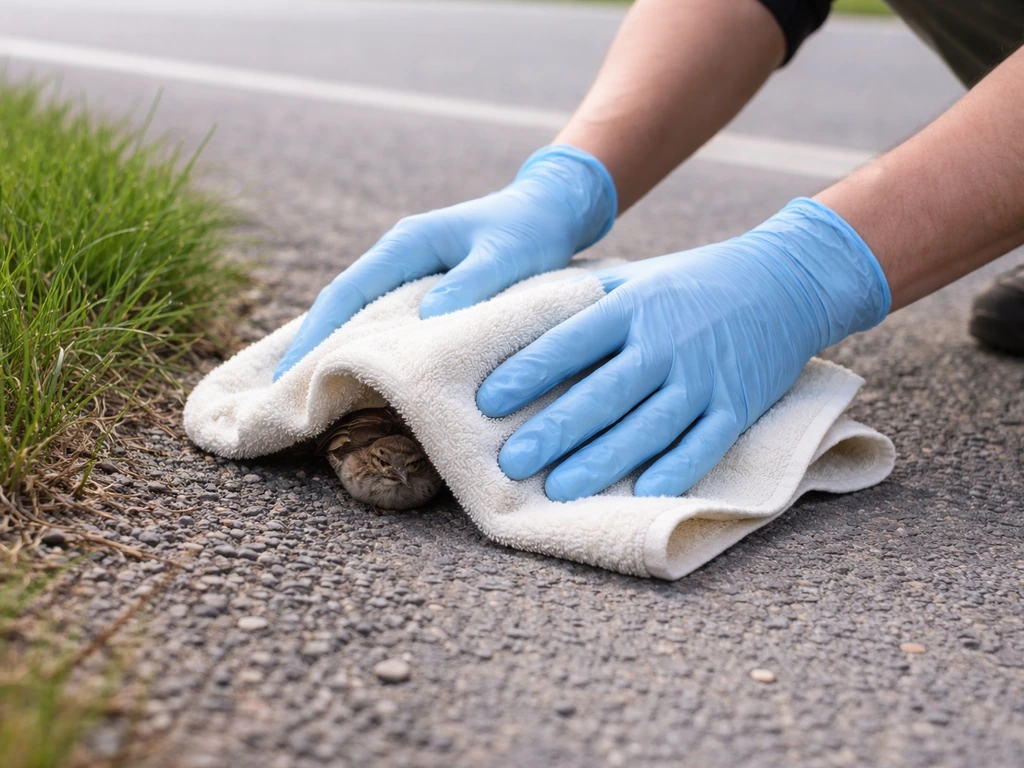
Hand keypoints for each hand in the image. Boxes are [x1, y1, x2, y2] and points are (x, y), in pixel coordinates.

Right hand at [273, 145, 615, 379]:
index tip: (289, 376)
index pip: (345, 293)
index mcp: (406, 245)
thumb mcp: (506, 256)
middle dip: (315, 349)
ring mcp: (412, 275)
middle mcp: (400, 258)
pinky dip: (378, 351)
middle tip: (290, 399)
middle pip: (344, 308)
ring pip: (365, 317)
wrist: (554, 209)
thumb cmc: (531, 229)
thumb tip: (428, 322)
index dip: (315, 335)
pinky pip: (392, 324)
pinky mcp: (430, 291)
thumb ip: (472, 285)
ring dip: (343, 352)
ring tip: (318, 399)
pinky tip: (373, 381)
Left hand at [476, 198, 890, 500]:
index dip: (528, 372)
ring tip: (559, 488)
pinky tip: (642, 493)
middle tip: (512, 462)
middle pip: (603, 394)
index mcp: (632, 308)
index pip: (570, 343)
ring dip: (602, 460)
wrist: (785, 280)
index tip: (488, 400)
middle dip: (555, 430)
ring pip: (647, 426)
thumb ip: (585, 303)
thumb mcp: (636, 279)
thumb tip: (518, 322)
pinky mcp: (737, 405)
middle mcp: (664, 344)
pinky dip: (676, 469)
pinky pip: (704, 443)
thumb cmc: (691, 282)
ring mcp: (704, 378)